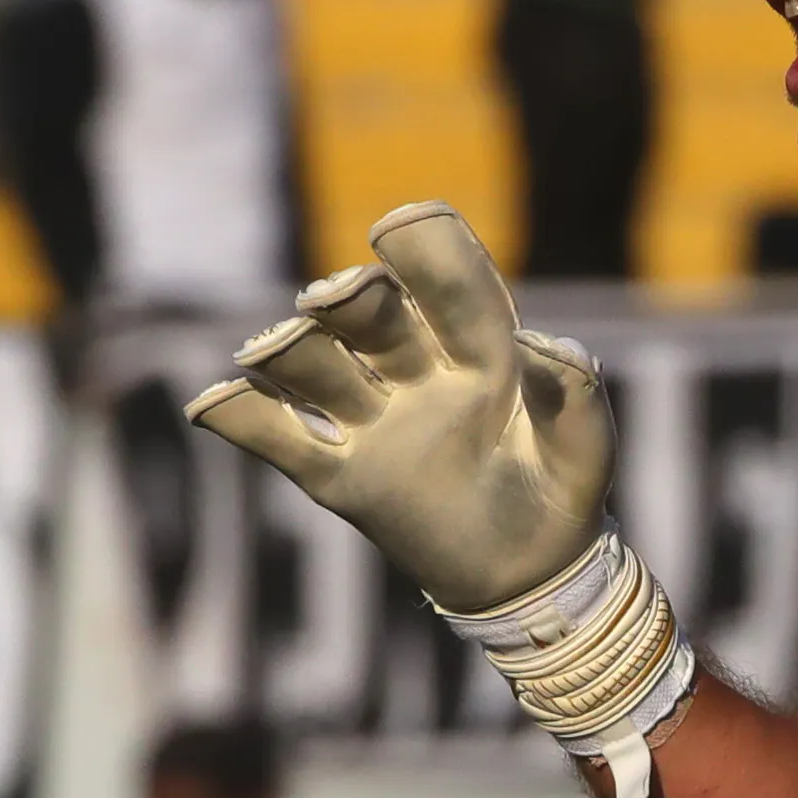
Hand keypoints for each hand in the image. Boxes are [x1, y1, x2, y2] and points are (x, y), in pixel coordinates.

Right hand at [184, 201, 611, 618]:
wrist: (532, 575)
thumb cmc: (565, 493)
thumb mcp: (588, 449)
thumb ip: (573, 395)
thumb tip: (542, 346)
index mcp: (481, 351)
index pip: (450, 287)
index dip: (428, 251)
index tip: (400, 223)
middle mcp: (418, 372)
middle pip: (370, 318)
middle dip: (348, 301)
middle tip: (331, 298)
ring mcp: (375, 423)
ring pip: (319, 369)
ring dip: (292, 351)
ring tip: (270, 349)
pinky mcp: (345, 479)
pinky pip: (283, 441)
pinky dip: (243, 419)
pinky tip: (209, 402)